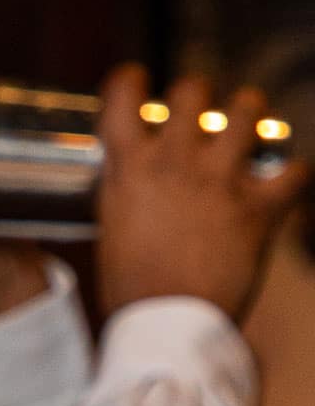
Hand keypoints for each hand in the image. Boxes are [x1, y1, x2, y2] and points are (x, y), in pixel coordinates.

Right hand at [97, 64, 308, 321]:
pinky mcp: (261, 207)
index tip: (135, 83)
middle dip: (196, 94)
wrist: (166, 324)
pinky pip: (295, 171)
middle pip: (192, 90)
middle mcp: (175, 161)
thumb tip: (131, 170)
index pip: (124, 95)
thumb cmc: (130, 287)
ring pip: (247, 109)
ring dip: (247, 112)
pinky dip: (291, 175)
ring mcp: (222, 180)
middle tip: (197, 112)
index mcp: (129, 167)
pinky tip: (281, 182)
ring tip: (244, 125)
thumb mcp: (110, 225)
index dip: (130, 81)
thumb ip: (125, 186)